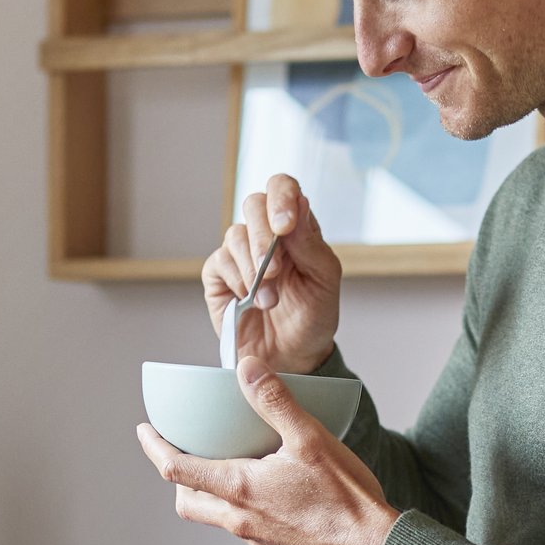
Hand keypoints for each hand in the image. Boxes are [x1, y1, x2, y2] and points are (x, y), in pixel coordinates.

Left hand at [137, 357, 399, 544]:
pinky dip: (240, 505)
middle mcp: (240, 519)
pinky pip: (244, 525)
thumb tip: (247, 369)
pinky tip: (267, 489)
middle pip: (188, 500)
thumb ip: (275, 402)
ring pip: (215, 515)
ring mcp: (256, 538)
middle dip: (177, 476)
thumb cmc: (346, 501)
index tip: (145, 431)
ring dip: (208, 491)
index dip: (155, 447)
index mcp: (240, 489)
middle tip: (181, 450)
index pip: (176, 470)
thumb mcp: (311, 440)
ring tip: (226, 464)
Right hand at [204, 175, 340, 377]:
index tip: (286, 225)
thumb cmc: (313, 316)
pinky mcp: (219, 275)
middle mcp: (265, 234)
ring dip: (253, 268)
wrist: (294, 356)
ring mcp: (240, 253)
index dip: (282, 197)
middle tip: (274, 270)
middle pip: (253, 204)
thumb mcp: (325, 280)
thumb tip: (298, 206)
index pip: (283, 188)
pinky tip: (248, 299)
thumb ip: (311, 244)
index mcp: (295, 227)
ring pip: (235, 234)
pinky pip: (219, 262)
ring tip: (269, 299)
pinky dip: (236, 280)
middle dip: (264, 237)